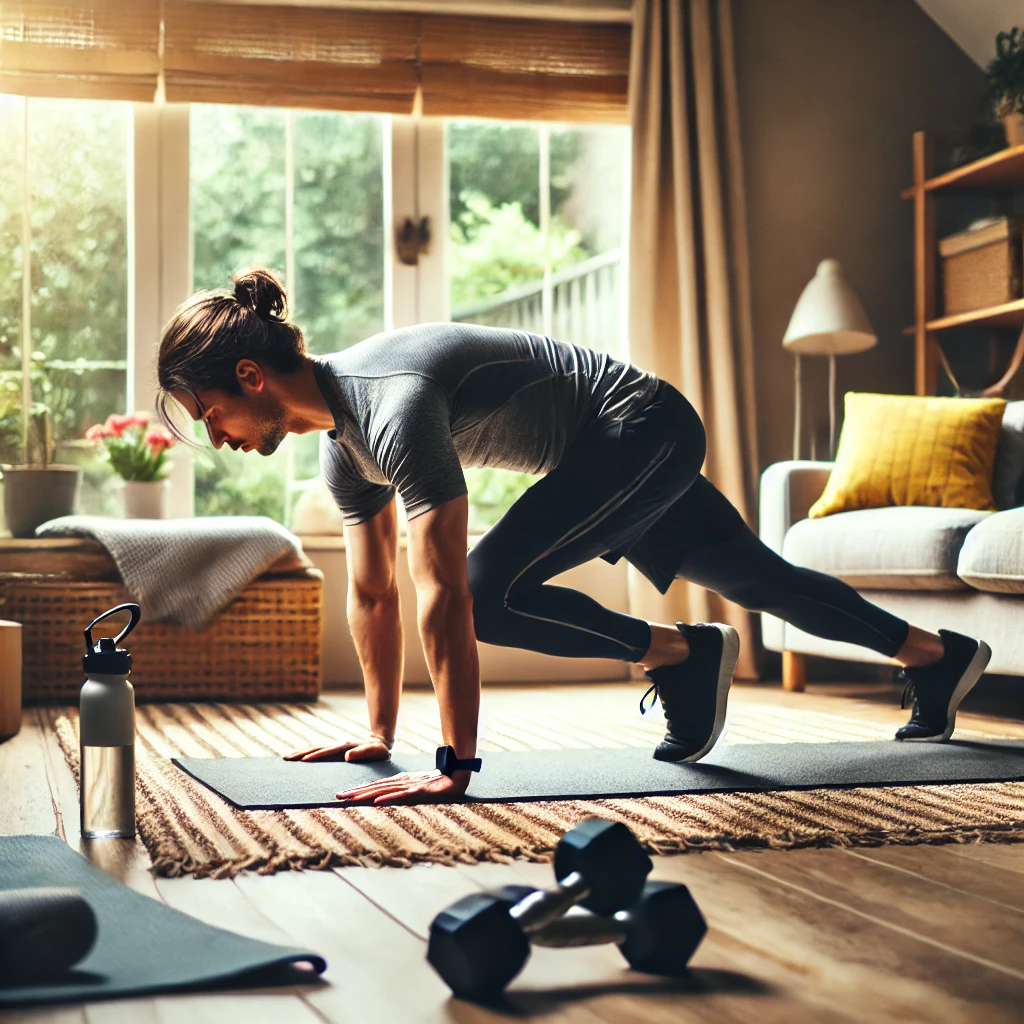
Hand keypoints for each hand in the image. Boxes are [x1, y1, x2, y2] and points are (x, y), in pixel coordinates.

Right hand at [283, 734, 392, 762]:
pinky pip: (318, 753)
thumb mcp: (375, 752)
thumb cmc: (379, 751)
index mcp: (345, 747)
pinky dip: (306, 755)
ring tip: (286, 758)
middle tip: (286, 759)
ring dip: (301, 753)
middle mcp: (337, 746)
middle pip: (316, 749)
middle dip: (301, 754)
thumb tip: (347, 756)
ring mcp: (335, 748)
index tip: (303, 761)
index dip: (316, 756)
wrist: (380, 744)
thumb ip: (362, 753)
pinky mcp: (334, 752)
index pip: (327, 752)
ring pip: (314, 750)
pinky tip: (298, 759)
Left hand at [335, 769, 469, 805]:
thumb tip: (385, 798)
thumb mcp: (415, 788)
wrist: (458, 774)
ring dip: (367, 795)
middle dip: (356, 792)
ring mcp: (411, 786)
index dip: (358, 790)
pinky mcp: (420, 791)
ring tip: (351, 798)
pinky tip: (377, 801)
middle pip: (375, 787)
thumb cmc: (437, 782)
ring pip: (384, 790)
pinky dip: (389, 798)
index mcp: (400, 781)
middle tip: (338, 796)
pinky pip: (402, 795)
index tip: (342, 794)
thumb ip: (402, 792)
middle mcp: (402, 782)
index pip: (375, 786)